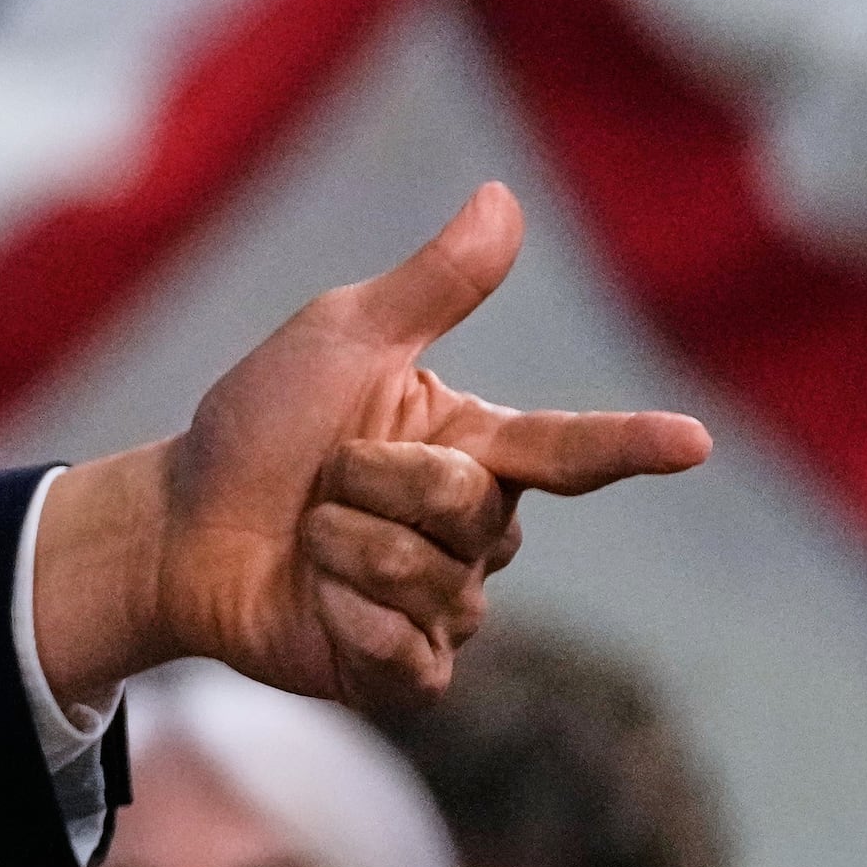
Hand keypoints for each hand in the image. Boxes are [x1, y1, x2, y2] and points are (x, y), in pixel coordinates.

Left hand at [34, 183, 711, 713]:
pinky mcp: (405, 672)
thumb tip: (504, 195)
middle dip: (377, 482)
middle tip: (323, 479)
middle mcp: (475, 530)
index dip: (630, 445)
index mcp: (476, 448)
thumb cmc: (258, 427)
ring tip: (310, 538)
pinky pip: (412, 656)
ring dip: (347, 547)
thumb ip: (432, 284)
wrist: (175, 526)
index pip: (571, 449)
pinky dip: (351, 620)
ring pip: (437, 581)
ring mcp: (446, 607)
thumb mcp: (339, 340)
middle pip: (472, 507)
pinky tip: (320, 605)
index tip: (692, 442)